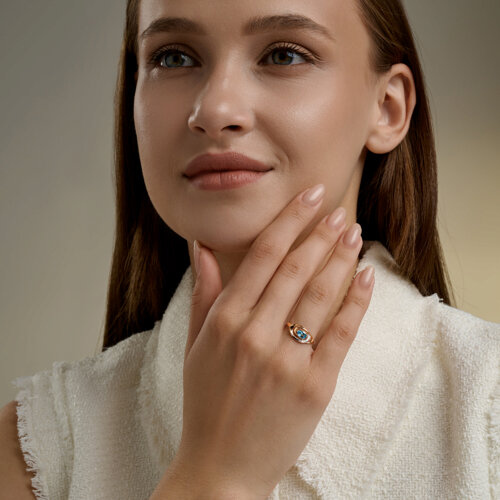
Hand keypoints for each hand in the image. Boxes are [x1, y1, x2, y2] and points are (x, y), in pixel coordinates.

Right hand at [173, 185, 373, 497]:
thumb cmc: (206, 402)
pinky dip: (356, 302)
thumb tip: (202, 248)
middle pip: (297, 268)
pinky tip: (366, 277)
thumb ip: (204, 292)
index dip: (290, 220)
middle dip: (321, 233)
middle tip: (339, 209)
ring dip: (341, 259)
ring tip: (354, 234)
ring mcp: (287, 360)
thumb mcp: (195, 345)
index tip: (310, 196)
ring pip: (322, 294)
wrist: (222, 466)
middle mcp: (256, 334)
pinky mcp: (315, 385)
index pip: (264, 255)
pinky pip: (341, 334)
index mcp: (225, 320)